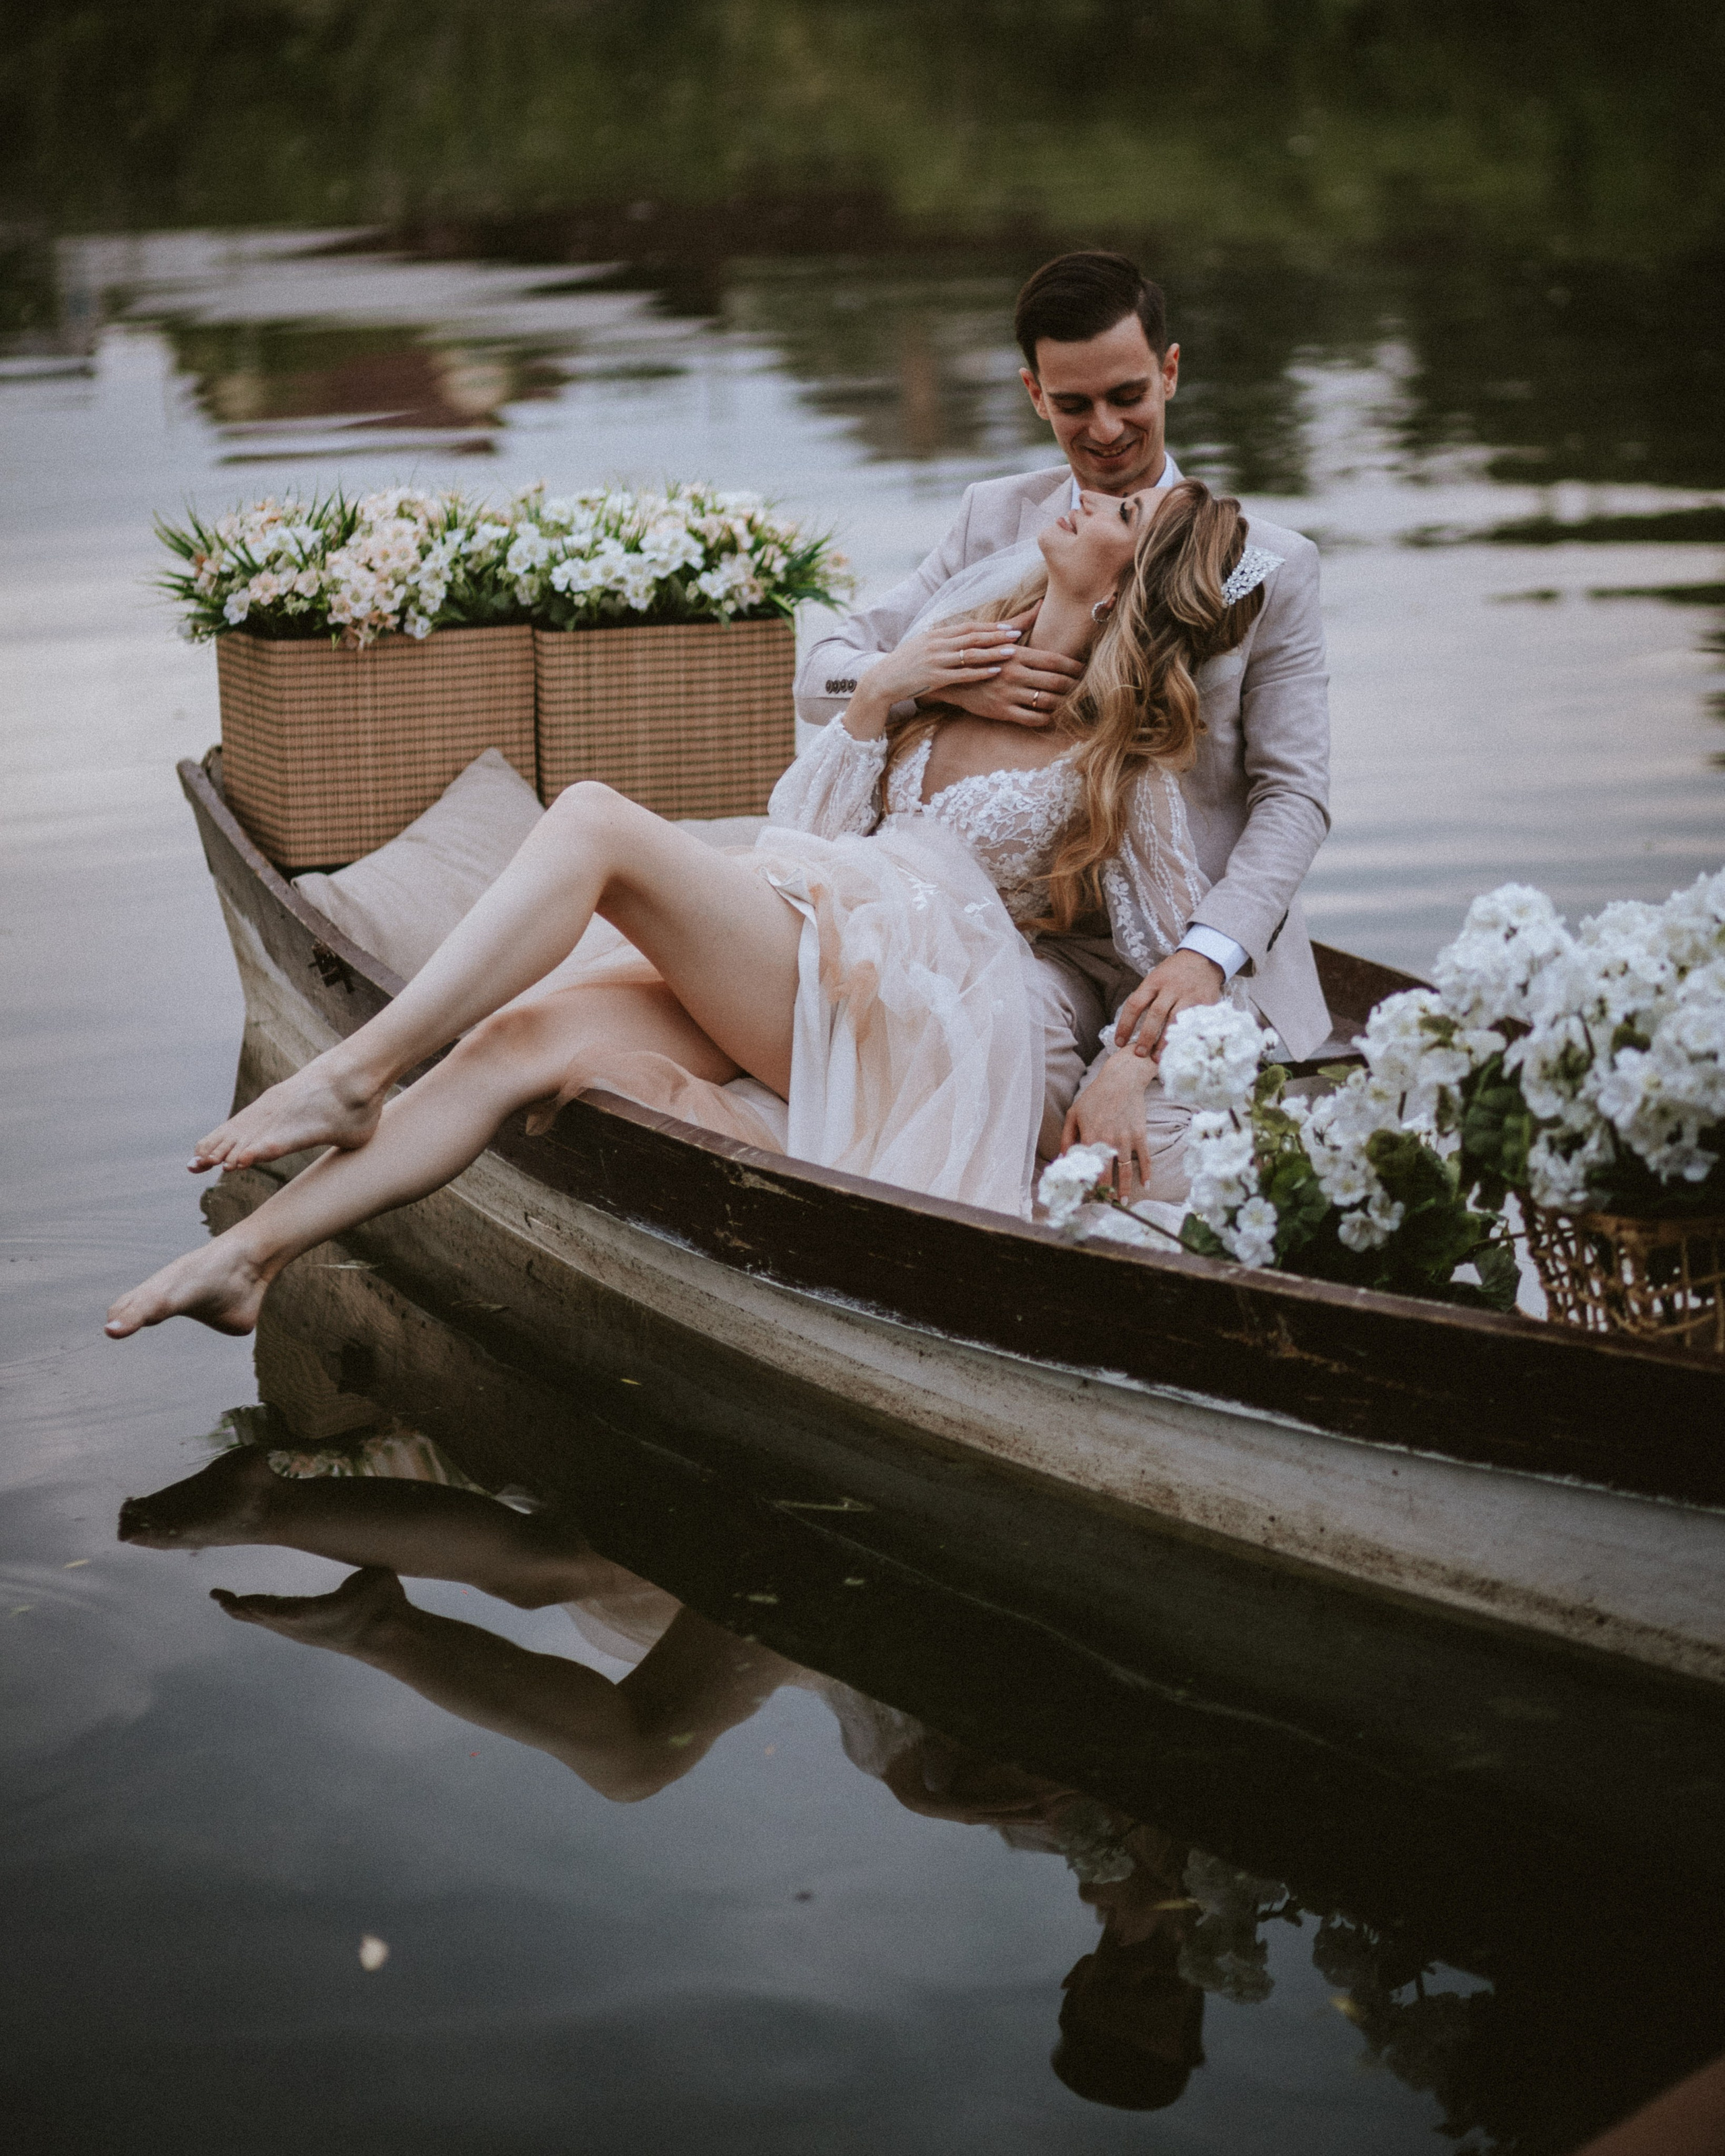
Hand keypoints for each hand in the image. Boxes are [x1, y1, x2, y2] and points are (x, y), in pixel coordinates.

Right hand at [844, 620, 1022, 737]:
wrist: (882, 681)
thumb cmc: (904, 665)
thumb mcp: (922, 646)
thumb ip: (942, 641)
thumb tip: (960, 637)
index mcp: (936, 634)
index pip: (969, 626)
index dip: (990, 626)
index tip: (1009, 626)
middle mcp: (937, 644)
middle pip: (973, 636)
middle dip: (997, 634)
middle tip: (1018, 633)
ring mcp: (936, 660)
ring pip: (971, 653)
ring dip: (993, 651)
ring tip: (1013, 650)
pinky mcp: (934, 678)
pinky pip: (962, 674)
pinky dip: (980, 672)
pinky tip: (995, 671)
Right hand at [921, 607, 1083, 727]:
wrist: (949, 679)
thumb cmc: (977, 654)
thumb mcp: (996, 636)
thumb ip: (1021, 621)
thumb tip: (1041, 603)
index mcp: (1016, 654)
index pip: (1054, 660)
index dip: (1073, 666)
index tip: (1084, 669)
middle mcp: (1014, 674)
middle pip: (1056, 682)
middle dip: (1074, 685)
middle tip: (1084, 687)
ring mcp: (1008, 695)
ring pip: (1047, 702)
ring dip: (1064, 703)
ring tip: (1072, 701)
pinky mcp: (1002, 712)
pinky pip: (1033, 719)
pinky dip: (1048, 718)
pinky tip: (1052, 714)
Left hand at [1059, 1048, 1157, 1197]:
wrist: (1121, 1080)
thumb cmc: (1095, 1097)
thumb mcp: (1074, 1114)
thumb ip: (1066, 1138)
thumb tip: (1063, 1159)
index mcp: (1089, 1137)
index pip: (1086, 1167)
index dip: (1085, 1184)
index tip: (1084, 1196)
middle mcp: (1108, 1141)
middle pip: (1106, 1173)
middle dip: (1104, 1191)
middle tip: (1103, 1204)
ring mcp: (1125, 1139)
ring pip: (1125, 1170)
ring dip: (1124, 1188)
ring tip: (1122, 1202)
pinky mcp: (1140, 1135)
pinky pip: (1144, 1158)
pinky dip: (1146, 1172)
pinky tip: (1146, 1184)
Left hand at [1113, 949, 1224, 1058]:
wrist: (1203, 958)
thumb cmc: (1174, 973)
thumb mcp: (1156, 978)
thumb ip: (1146, 997)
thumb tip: (1130, 1026)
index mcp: (1154, 981)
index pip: (1135, 1004)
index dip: (1125, 1025)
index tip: (1119, 1042)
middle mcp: (1170, 987)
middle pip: (1155, 1014)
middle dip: (1146, 1036)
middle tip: (1140, 1054)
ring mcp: (1189, 994)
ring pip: (1175, 1020)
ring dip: (1165, 1041)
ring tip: (1157, 1058)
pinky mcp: (1205, 1001)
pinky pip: (1194, 1022)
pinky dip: (1185, 1037)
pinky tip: (1179, 1049)